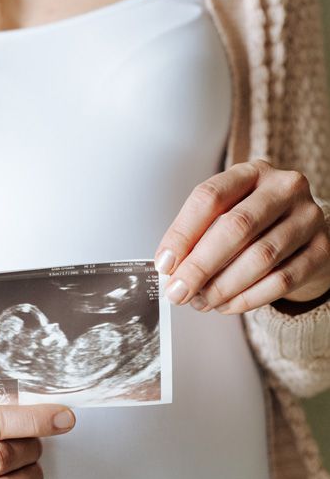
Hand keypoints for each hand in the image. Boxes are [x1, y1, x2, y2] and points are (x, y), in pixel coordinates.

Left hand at [153, 160, 329, 313]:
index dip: (182, 234)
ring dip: (223, 286)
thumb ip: (198, 236)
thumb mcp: (226, 215)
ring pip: (260, 257)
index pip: (209, 197)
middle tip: (179, 292)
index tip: (165, 264)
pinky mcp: (322, 248)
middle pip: (236, 227)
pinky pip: (282, 280)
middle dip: (200, 266)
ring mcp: (307, 217)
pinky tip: (227, 305)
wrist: (304, 236)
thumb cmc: (257, 225)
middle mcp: (283, 188)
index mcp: (250, 172)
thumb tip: (170, 269)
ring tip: (202, 301)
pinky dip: (249, 298)